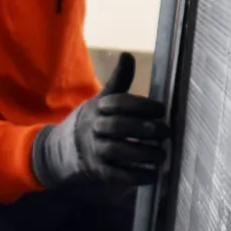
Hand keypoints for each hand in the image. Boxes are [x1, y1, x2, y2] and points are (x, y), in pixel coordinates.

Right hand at [31, 54, 167, 187]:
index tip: (162, 109)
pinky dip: (136, 176)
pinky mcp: (97, 171)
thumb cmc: (94, 120)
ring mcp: (95, 150)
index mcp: (99, 107)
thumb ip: (119, 80)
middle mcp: (95, 127)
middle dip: (145, 129)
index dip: (141, 105)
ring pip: (119, 151)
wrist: (63, 148)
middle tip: (167, 132)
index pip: (119, 103)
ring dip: (143, 153)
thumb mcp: (103, 99)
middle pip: (119, 127)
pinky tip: (154, 174)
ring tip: (163, 154)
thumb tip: (127, 55)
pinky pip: (117, 175)